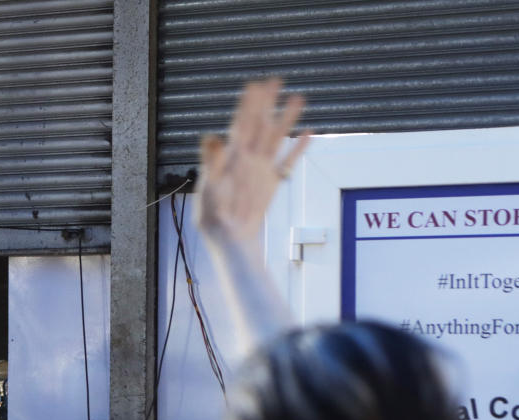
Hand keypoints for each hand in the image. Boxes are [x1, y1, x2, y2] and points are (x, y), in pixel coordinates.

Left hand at [195, 79, 309, 244]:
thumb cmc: (214, 217)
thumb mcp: (210, 187)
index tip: (255, 84)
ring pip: (276, 138)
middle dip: (267, 103)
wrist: (229, 240)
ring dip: (286, 119)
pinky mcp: (272, 184)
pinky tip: (308, 133)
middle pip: (259, 124)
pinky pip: (288, 162)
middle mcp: (247, 159)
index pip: (241, 124)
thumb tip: (212, 137)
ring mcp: (261, 170)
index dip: (248, 104)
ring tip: (298, 98)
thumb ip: (212, 162)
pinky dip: (298, 149)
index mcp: (231, 158)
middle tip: (276, 80)